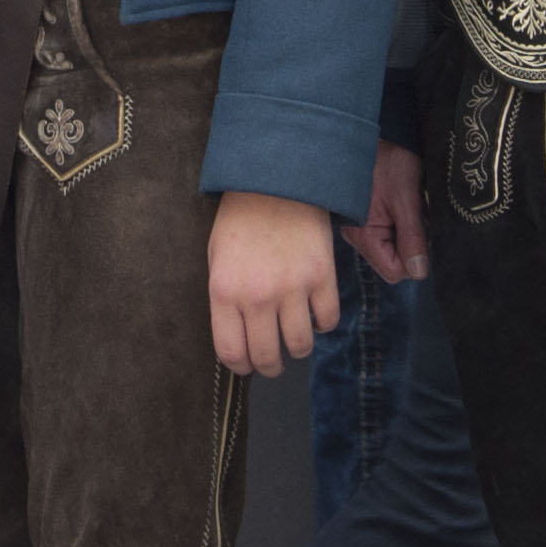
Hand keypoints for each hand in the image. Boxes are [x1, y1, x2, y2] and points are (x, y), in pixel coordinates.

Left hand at [209, 188, 341, 375]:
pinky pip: (328, 320)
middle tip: (272, 362)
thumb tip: (237, 338)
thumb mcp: (217, 259)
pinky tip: (314, 312)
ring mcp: (293, 287)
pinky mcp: (322, 276)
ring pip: (300, 346)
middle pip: (267, 357)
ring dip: (297, 348)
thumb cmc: (241, 220)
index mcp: (225, 291)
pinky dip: (323, 324)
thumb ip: (225, 300)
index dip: (240, 366)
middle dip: (270, 367)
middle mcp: (258, 296)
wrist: (275, 180)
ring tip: (294, 338)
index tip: (246, 364)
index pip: (232, 353)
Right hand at [346, 142, 428, 283]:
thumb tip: (420, 272)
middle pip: (393, 262)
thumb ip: (412, 236)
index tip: (424, 233)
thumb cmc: (385, 162)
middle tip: (418, 217)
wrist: (366, 135)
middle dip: (412, 245)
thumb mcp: (404, 197)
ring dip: (407, 233)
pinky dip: (401, 224)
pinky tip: (403, 205)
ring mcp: (362, 228)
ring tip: (410, 208)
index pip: (394, 271)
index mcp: (364, 236)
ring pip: (393, 248)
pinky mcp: (367, 218)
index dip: (414, 259)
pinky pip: (389, 234)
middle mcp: (359, 238)